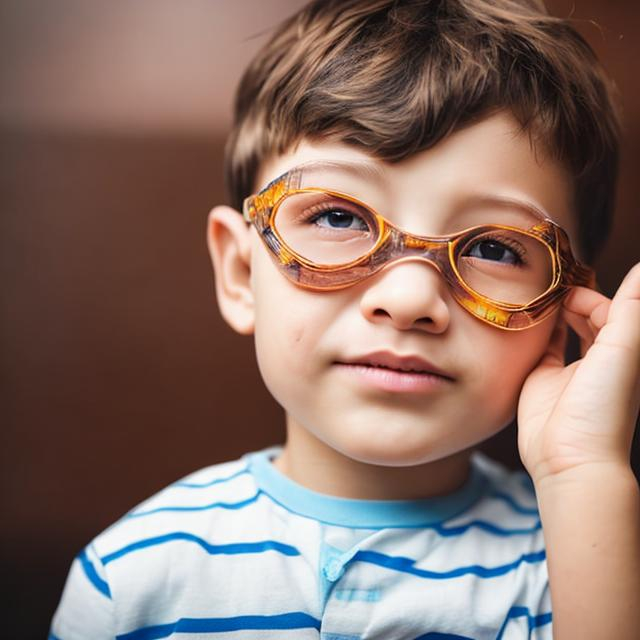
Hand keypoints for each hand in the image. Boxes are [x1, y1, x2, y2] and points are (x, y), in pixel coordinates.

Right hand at [517, 262, 639, 484]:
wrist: (570, 457)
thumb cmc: (603, 409)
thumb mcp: (623, 351)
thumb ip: (632, 309)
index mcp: (622, 352)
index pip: (611, 310)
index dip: (592, 292)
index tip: (567, 278)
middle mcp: (597, 360)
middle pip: (588, 318)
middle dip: (573, 298)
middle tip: (548, 283)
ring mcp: (567, 371)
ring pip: (563, 331)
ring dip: (554, 312)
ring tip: (536, 295)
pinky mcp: (540, 381)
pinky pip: (540, 350)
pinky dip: (536, 333)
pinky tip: (525, 320)